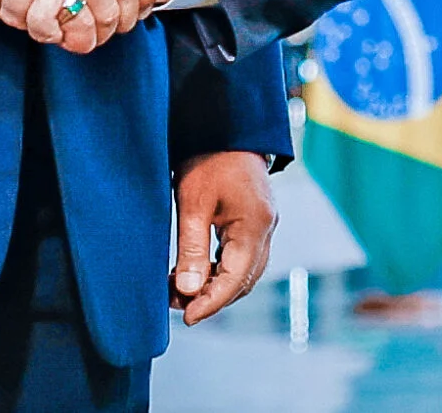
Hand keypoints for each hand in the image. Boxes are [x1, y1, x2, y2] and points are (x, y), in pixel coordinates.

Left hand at [171, 151, 274, 324]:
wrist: (226, 124)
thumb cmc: (209, 158)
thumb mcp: (193, 201)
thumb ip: (192, 248)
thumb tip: (188, 291)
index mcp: (255, 225)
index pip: (236, 280)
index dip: (211, 303)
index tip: (187, 318)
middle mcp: (265, 229)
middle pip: (243, 281)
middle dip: (211, 298)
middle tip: (176, 305)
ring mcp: (263, 225)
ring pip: (243, 271)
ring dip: (215, 285)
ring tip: (178, 290)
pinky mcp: (254, 220)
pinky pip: (241, 257)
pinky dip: (219, 269)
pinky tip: (194, 270)